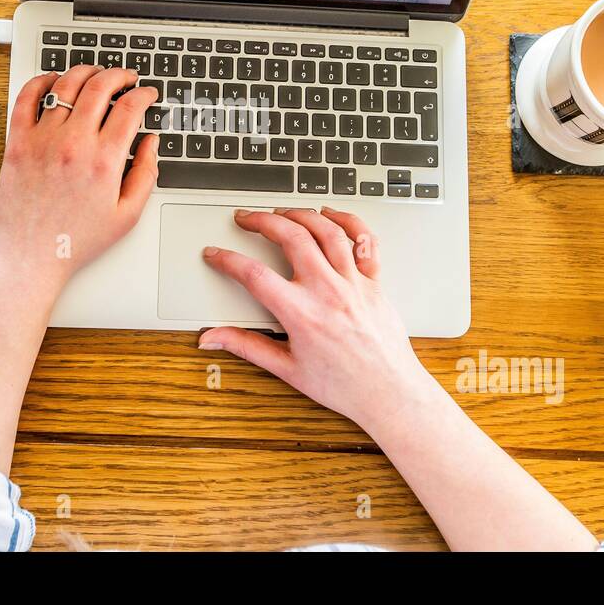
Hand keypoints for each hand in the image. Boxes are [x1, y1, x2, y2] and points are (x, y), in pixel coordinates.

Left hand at [0, 65, 159, 288]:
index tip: (148, 94)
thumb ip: (146, 173)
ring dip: (86, 71)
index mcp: (104, 161)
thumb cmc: (75, 241)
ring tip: (96, 74)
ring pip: (66, 85)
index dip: (144, 94)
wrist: (30, 257)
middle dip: (119, 75)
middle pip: (100, 86)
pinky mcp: (18, 142)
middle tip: (126, 78)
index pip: (130, 108)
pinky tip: (53, 80)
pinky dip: (41, 81)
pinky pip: (27, 97)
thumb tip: (152, 142)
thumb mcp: (127, 215)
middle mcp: (73, 144)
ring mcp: (42, 140)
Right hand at [199, 207, 431, 430]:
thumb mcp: (287, 369)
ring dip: (300, 214)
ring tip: (281, 212)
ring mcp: (354, 283)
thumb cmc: (344, 385)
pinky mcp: (374, 282)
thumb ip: (246, 346)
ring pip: (326, 231)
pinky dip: (348, 221)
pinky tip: (331, 214)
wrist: (389, 392)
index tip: (215, 254)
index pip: (254, 275)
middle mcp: (328, 292)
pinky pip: (364, 241)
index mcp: (302, 314)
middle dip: (262, 220)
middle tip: (246, 218)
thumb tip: (214, 338)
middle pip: (291, 237)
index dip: (227, 260)